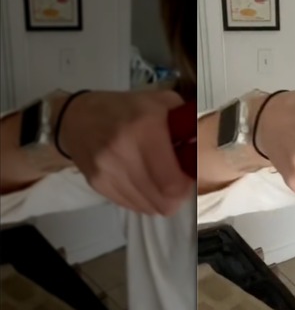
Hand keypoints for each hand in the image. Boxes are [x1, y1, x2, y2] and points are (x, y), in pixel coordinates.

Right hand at [57, 90, 192, 215]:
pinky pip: (130, 206)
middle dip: (177, 196)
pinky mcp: (97, 185)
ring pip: (147, 207)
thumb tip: (205, 141)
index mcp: (144, 128)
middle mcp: (122, 151)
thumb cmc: (125, 109)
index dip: (187, 185)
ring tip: (161, 182)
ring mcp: (107, 171)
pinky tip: (144, 184)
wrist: (75, 117)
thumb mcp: (160, 102)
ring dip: (160, 200)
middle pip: (162, 199)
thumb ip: (185, 121)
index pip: (172, 181)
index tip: (189, 176)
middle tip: (179, 182)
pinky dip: (143, 200)